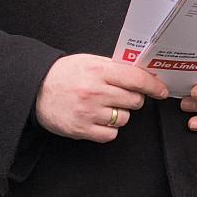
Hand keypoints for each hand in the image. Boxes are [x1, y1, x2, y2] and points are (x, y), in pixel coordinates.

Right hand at [34, 54, 169, 142]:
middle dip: (133, 99)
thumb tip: (143, 74)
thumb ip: (114, 67)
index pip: (136, 79)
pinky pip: (111, 134)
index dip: (153, 85)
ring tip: (104, 106)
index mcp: (98, 71)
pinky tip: (98, 119)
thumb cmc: (64, 74)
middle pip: (134, 100)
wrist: (35, 89)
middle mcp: (95, 91)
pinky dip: (109, 128)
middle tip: (120, 95)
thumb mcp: (89, 61)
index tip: (161, 90)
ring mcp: (88, 112)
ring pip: (124, 118)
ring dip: (120, 114)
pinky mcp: (82, 130)